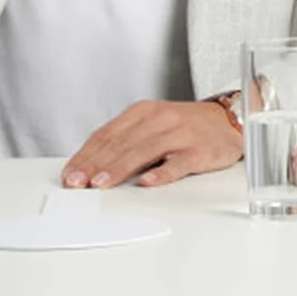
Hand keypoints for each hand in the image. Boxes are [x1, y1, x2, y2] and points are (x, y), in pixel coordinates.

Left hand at [60, 99, 241, 189]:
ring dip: (120, 168)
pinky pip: (178, 162)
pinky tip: (148, 182)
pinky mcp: (198, 150)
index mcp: (143, 112)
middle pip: (122, 142)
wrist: (226, 121)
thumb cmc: (183, 127)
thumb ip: (125, 141)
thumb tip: (91, 167)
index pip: (108, 134)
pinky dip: (162, 172)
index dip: (87, 154)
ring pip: (145, 151)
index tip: (70, 173)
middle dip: (96, 164)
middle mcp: (160, 118)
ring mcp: (180, 133)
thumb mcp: (151, 125)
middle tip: (77, 182)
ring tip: (101, 183)